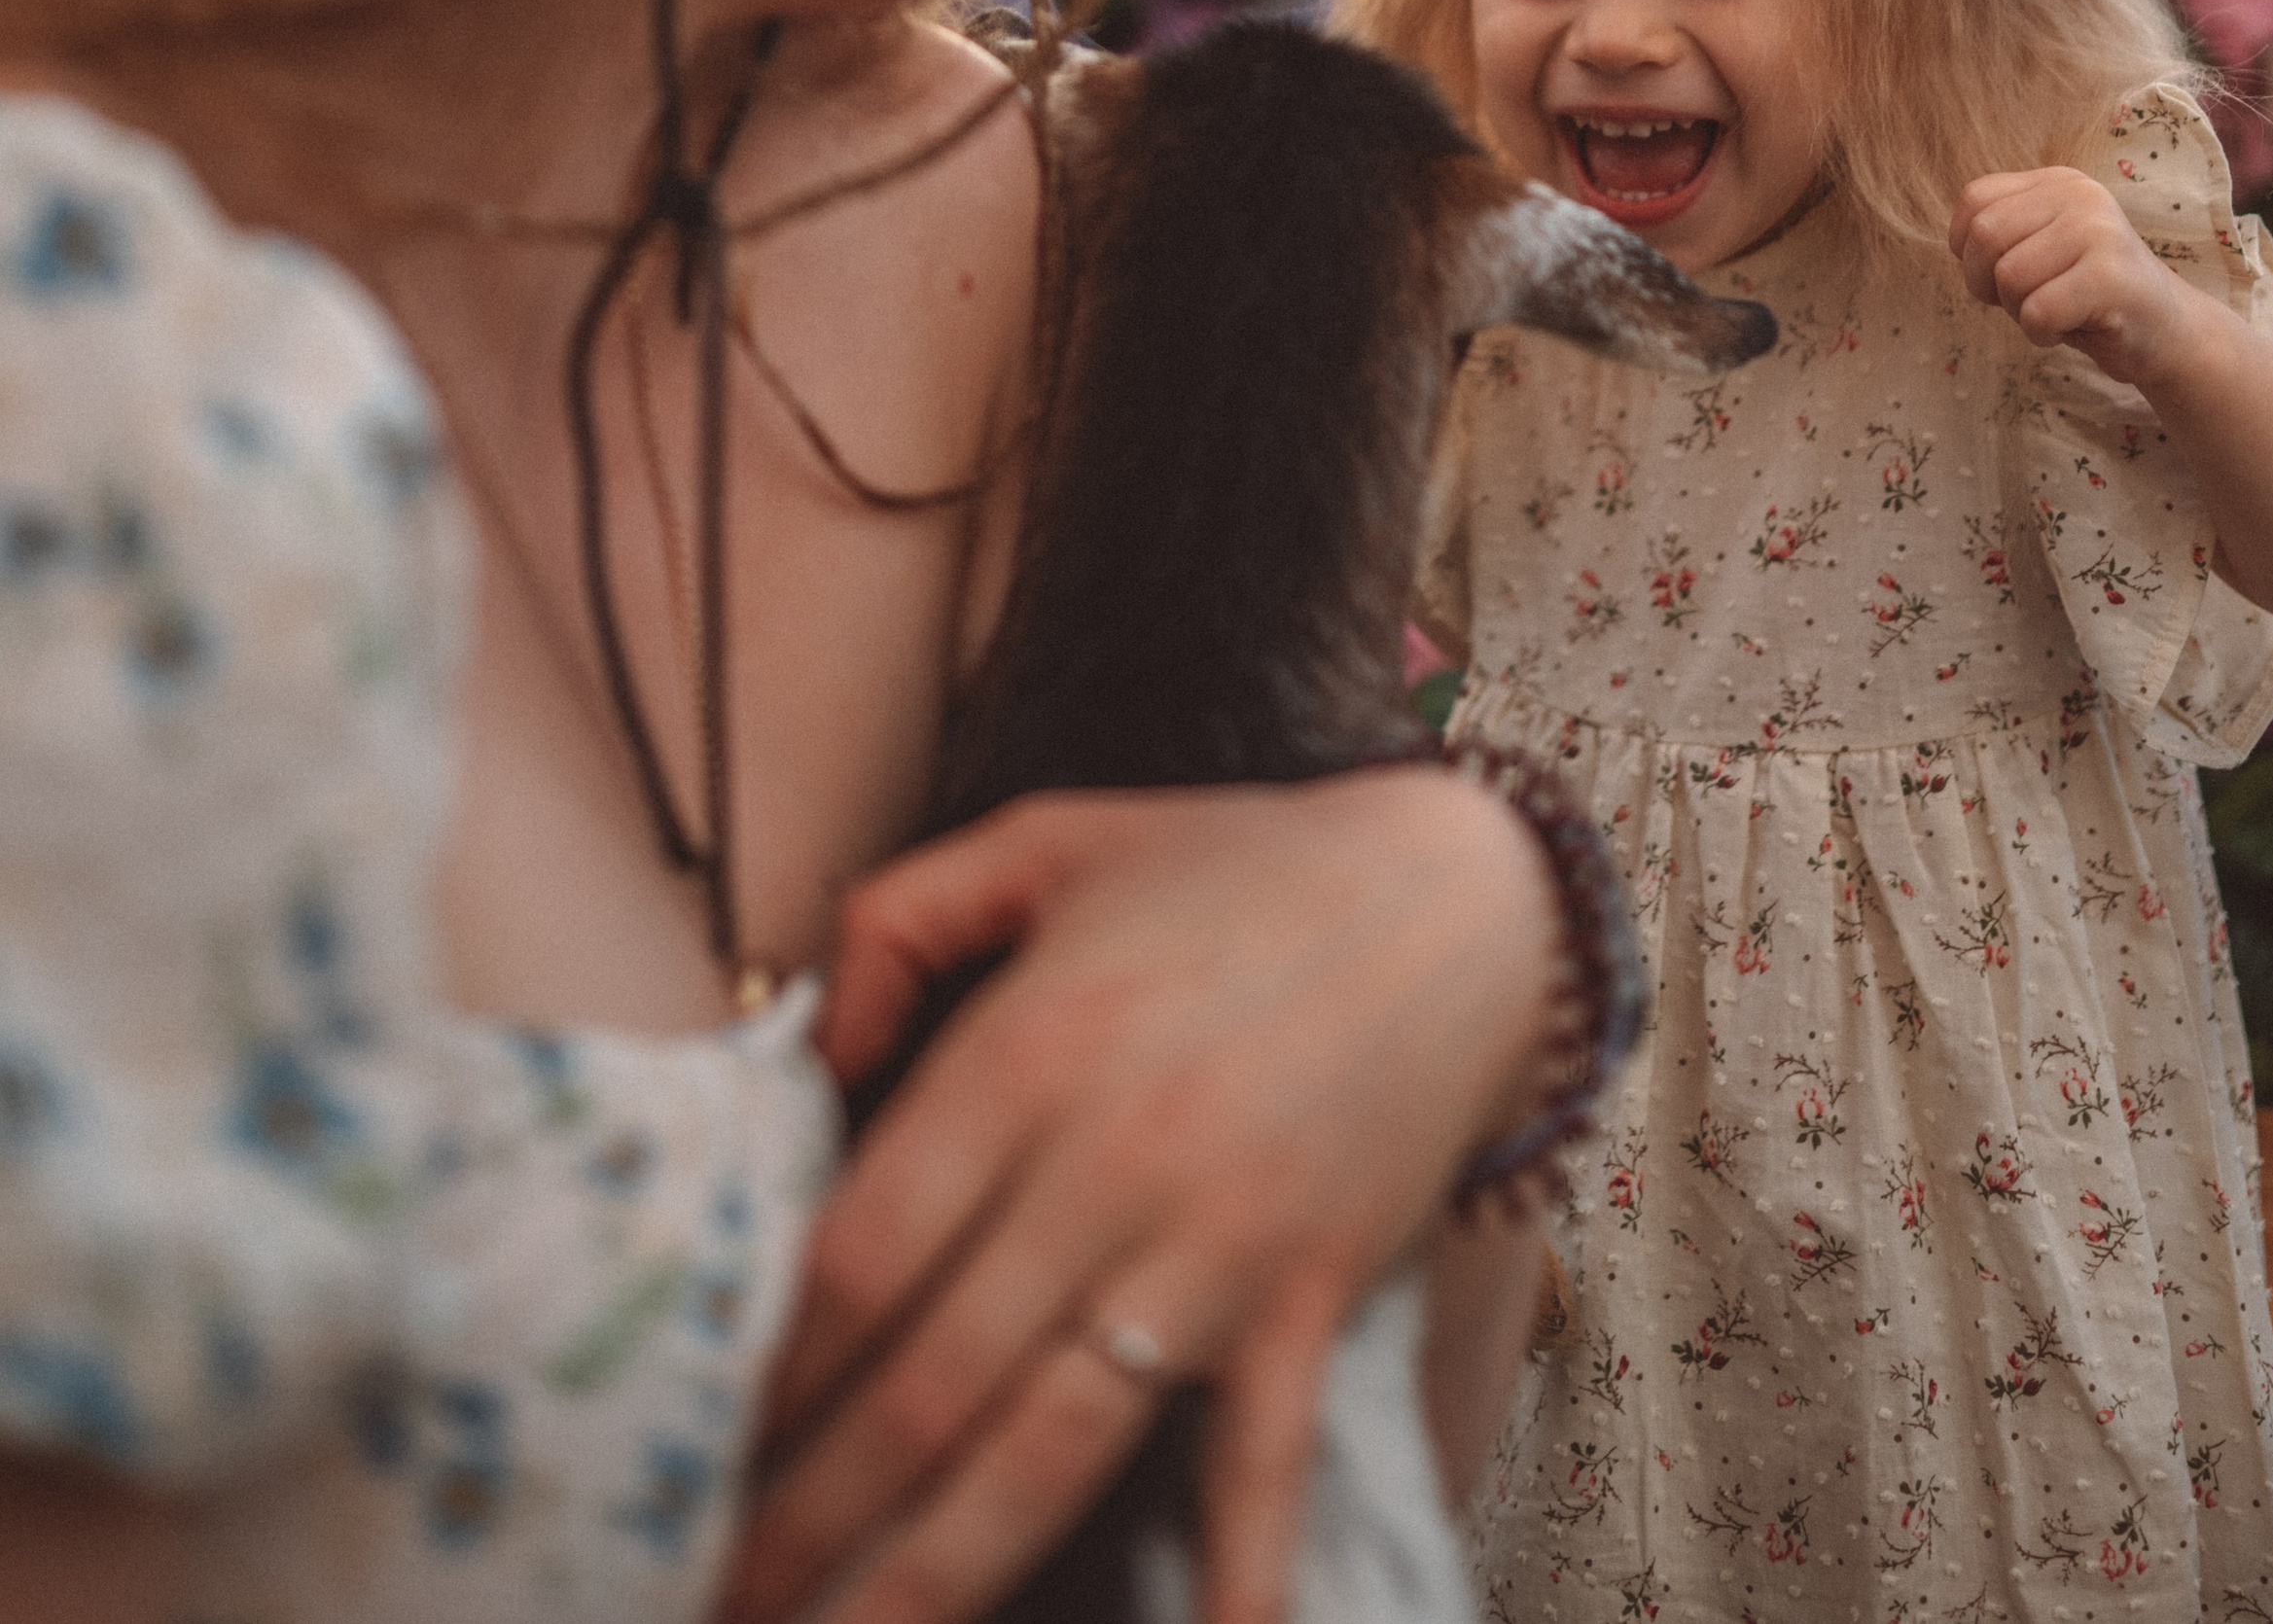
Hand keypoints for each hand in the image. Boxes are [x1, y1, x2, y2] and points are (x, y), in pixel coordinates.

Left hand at [721, 772, 1556, 1623]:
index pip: (858, 1256)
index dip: (766, 1372)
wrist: (1463, 893)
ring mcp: (1216, 1250)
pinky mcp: (1311, 1302)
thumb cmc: (1238, 865)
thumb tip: (809, 1054)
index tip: (692, 1443)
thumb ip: (896, 923)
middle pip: (925, 1384)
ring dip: (930, 1577)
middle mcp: (1108, 1165)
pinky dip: (1233, 1582)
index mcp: (1028, 1051)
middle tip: (710, 1593)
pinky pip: (1261, 1468)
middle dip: (806, 1516)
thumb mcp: (1046, 840)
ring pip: (1047, 1450)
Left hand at [1949, 165, 2192, 393]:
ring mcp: (2098, 233)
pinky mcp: (2110, 278)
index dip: (1966, 247)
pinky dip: (2041, 334)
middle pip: (1984, 235)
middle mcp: (2079, 196)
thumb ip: (2002, 232)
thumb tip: (1959, 242)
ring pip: (2008, 276)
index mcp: (2058, 182)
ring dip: (2019, 311)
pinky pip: (2037, 312)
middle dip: (1986, 283)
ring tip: (2056, 312)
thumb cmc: (2088, 295)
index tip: (1996, 273)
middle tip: (2023, 302)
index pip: (1974, 199)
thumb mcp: (2043, 247)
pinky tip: (2072, 328)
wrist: (2167, 331)